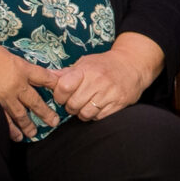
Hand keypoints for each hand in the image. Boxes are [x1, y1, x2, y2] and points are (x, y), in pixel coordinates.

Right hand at [0, 37, 63, 140]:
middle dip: (46, 112)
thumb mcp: (5, 53)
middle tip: (54, 121)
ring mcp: (3, 96)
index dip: (54, 83)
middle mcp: (16, 84)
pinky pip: (4, 119)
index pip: (44, 77)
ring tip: (35, 133)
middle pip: (36, 101)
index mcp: (21, 68)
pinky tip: (16, 136)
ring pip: (21, 114)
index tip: (60, 89)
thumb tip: (22, 71)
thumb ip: (16, 65)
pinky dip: (10, 129)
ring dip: (29, 125)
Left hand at [51, 35, 165, 121]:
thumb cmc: (104, 65)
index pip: (63, 87)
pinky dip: (95, 115)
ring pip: (85, 114)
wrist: (133, 65)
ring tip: (86, 105)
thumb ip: (65, 73)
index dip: (59, 95)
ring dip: (82, 112)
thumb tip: (46, 77)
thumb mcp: (85, 63)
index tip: (62, 95)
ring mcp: (109, 93)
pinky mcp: (119, 103)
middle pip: (73, 104)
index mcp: (87, 70)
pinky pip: (98, 117)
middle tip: (75, 101)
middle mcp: (98, 81)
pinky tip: (97, 106)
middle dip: (70, 106)